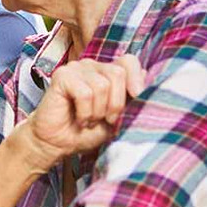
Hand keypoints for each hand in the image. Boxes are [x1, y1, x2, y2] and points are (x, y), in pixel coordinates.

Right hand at [25, 56, 144, 168]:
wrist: (58, 144)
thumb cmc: (87, 132)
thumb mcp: (117, 118)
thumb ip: (132, 100)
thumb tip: (148, 80)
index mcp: (107, 72)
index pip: (130, 62)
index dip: (137, 80)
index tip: (138, 99)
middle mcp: (92, 66)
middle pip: (118, 73)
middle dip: (116, 103)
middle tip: (107, 119)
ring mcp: (76, 68)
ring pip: (102, 85)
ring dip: (98, 111)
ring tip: (90, 120)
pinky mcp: (62, 76)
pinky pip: (84, 93)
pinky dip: (85, 112)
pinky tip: (80, 119)